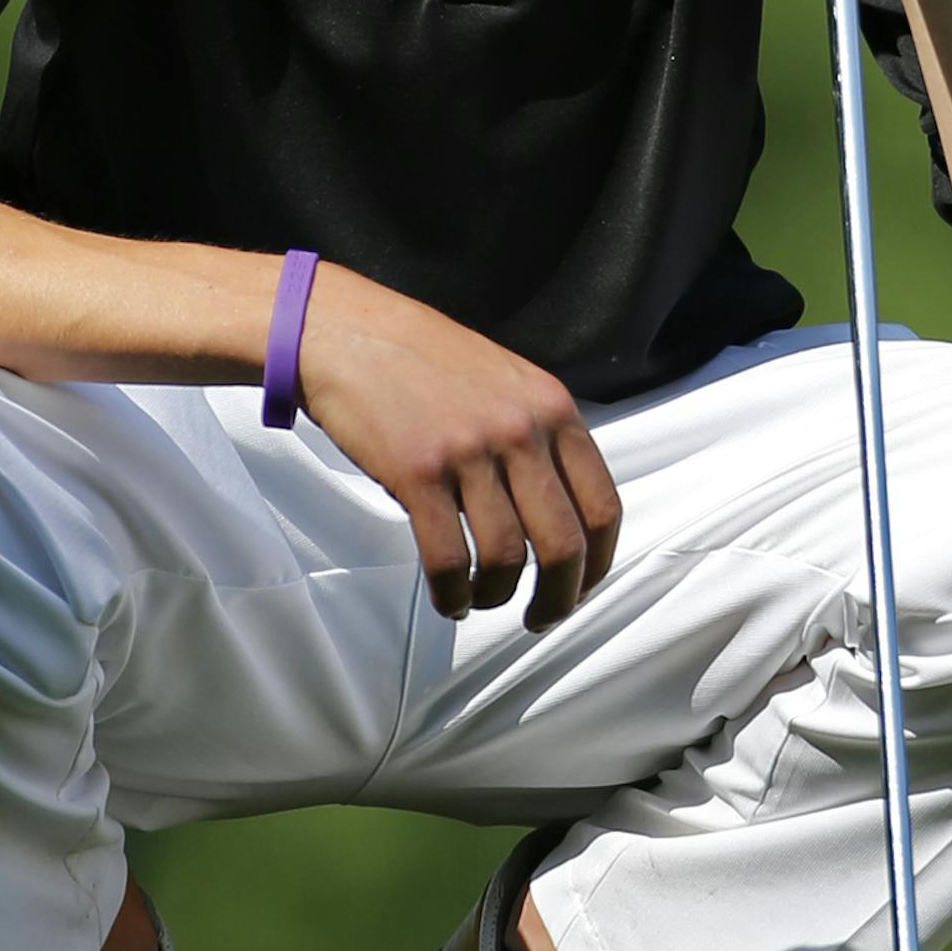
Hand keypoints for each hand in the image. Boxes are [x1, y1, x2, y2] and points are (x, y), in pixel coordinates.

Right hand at [296, 264, 619, 630]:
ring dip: (497, 596)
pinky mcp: (419, 473)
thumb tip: (562, 511)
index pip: (603, 505)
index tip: (583, 586)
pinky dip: (452, 594)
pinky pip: (449, 558)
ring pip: (506, 558)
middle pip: (563, 543)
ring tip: (480, 601)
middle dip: (559, 596)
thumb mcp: (508, 381)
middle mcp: (521, 430)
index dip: (598, 561)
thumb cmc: (426, 361)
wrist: (348, 333)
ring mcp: (470, 451)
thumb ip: (541, 435)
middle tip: (542, 618)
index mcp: (553, 408)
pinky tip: (448, 599)